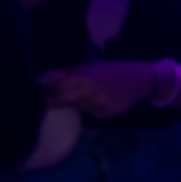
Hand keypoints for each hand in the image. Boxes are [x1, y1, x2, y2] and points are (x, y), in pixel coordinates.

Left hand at [41, 62, 161, 119]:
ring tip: (83, 95)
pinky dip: (90, 108)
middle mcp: (92, 93)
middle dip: (53, 101)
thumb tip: (48, 76)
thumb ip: (71, 73)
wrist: (142, 81)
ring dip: (75, 103)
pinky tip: (99, 101)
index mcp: (86, 78)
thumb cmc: (114, 70)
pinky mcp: (107, 114)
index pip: (59, 86)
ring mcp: (99, 105)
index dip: (48, 88)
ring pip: (78, 108)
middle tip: (45, 101)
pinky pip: (91, 113)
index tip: (38, 89)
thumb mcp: (92, 66)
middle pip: (64, 100)